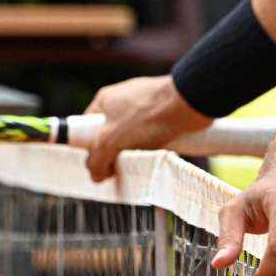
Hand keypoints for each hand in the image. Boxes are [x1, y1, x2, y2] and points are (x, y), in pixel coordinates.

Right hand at [82, 75, 210, 181]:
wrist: (189, 104)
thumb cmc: (147, 117)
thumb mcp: (110, 141)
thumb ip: (96, 159)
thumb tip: (95, 175)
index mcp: (105, 100)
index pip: (87, 127)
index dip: (89, 148)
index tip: (96, 165)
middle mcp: (124, 100)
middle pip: (111, 134)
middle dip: (114, 154)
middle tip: (119, 170)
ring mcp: (145, 106)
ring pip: (133, 138)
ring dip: (135, 153)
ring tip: (141, 164)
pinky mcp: (164, 113)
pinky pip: (152, 136)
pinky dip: (153, 148)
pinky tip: (157, 156)